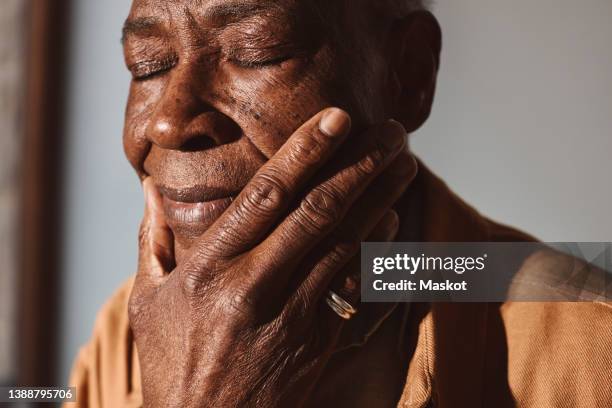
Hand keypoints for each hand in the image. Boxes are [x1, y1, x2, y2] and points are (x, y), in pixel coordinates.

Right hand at [129, 108, 417, 406]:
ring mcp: (292, 317)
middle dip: (360, 166)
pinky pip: (355, 288)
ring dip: (380, 200)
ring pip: (346, 245)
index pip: (265, 196)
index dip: (304, 153)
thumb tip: (151, 189)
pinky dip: (376, 251)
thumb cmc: (172, 366)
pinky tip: (392, 222)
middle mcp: (255, 287)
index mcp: (210, 270)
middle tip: (392, 131)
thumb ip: (152, 240)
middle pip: (318, 213)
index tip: (337, 118)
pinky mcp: (317, 343)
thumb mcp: (147, 303)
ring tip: (403, 164)